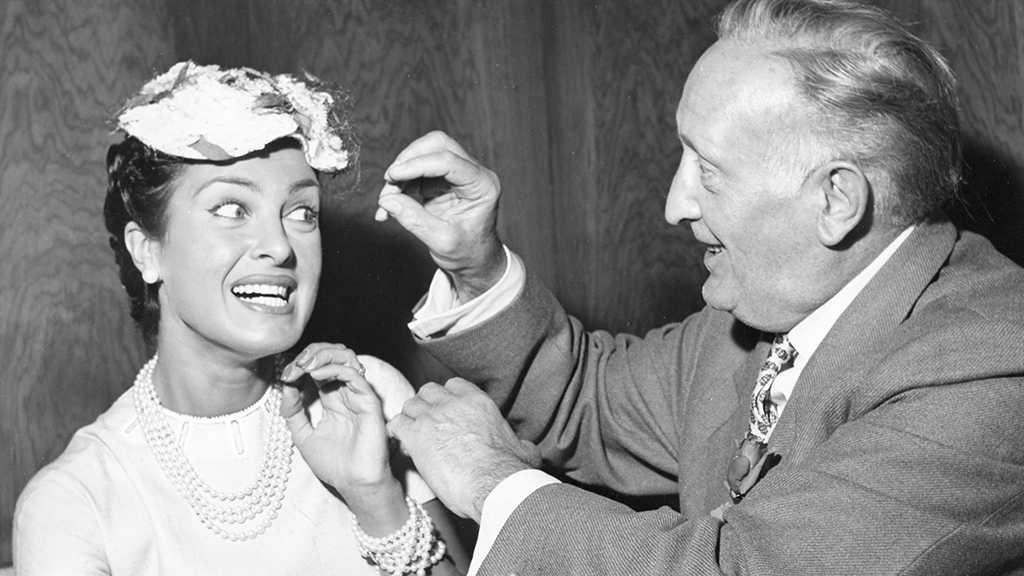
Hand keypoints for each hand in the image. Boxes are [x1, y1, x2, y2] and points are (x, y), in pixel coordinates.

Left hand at [279, 343, 393, 494]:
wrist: (353, 483)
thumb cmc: (334, 464)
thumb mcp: (302, 436)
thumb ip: (293, 412)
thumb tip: (285, 387)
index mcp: (333, 400)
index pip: (319, 369)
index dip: (301, 366)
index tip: (284, 373)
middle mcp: (346, 393)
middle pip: (333, 356)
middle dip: (312, 353)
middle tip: (295, 364)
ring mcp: (358, 396)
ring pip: (346, 358)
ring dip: (323, 355)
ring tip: (305, 365)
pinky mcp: (368, 402)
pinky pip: (355, 375)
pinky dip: (334, 369)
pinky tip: (316, 375)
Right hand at [377, 131, 506, 301]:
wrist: (475, 263)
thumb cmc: (468, 254)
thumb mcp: (442, 242)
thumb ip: (414, 220)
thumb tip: (386, 200)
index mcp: (482, 185)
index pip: (449, 161)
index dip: (417, 164)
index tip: (392, 175)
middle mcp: (473, 173)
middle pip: (438, 145)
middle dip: (409, 159)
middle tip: (389, 181)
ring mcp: (457, 175)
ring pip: (424, 154)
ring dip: (401, 174)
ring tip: (386, 201)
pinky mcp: (442, 181)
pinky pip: (417, 172)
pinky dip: (400, 185)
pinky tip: (388, 206)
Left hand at [387, 378, 541, 521]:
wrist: (491, 484)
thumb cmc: (508, 471)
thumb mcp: (522, 451)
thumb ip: (521, 444)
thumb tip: (528, 448)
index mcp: (478, 403)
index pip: (454, 385)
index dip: (446, 398)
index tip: (446, 411)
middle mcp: (453, 404)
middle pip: (428, 391)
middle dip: (425, 405)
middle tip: (426, 424)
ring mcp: (432, 417)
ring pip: (410, 404)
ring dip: (410, 418)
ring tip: (413, 436)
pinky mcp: (415, 435)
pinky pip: (397, 423)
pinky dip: (397, 432)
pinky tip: (403, 445)